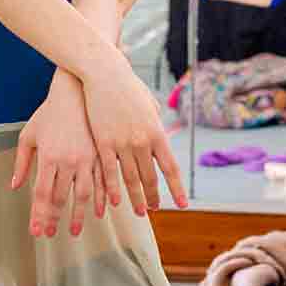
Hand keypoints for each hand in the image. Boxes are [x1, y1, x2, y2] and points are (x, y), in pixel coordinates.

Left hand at [12, 70, 105, 238]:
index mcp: (48, 157)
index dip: (39, 215)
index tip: (36, 232)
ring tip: (75, 230)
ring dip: (79, 215)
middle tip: (51, 234)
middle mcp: (68, 161)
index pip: (41, 194)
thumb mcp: (29, 135)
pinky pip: (102, 182)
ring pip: (83, 194)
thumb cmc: (50, 113)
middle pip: (60, 198)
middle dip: (55, 219)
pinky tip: (99, 211)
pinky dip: (101, 199)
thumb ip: (22, 162)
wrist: (76, 91)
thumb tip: (15, 185)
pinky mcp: (101, 154)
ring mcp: (87, 158)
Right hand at [83, 58, 187, 216]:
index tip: (182, 204)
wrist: (106, 74)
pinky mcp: (103, 142)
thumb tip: (160, 134)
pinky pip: (109, 171)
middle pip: (150, 177)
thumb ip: (155, 123)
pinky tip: (115, 201)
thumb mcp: (149, 105)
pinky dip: (113, 188)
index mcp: (157, 133)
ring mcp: (123, 143)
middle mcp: (143, 141)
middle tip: (155, 210)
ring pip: (130, 178)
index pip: (170, 167)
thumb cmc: (129, 88)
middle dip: (153, 196)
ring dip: (135, 197)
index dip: (176, 188)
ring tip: (139, 211)